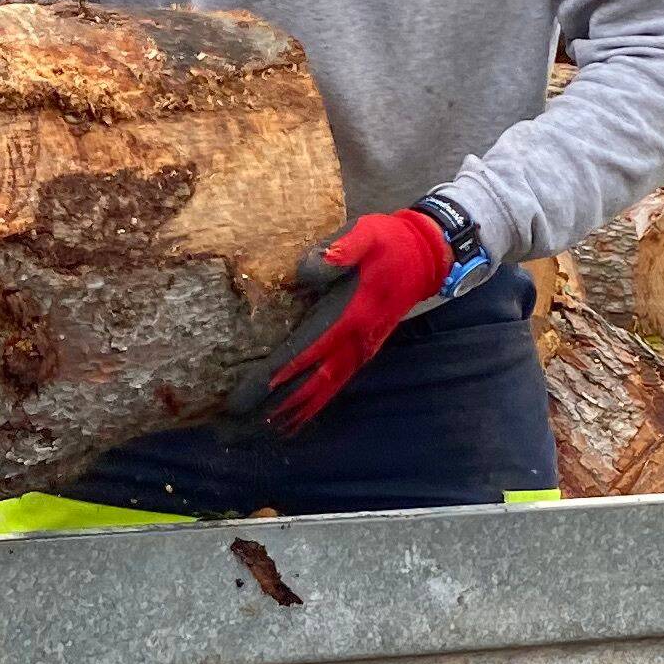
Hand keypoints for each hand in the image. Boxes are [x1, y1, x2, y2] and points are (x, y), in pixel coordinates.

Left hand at [229, 208, 451, 435]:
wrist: (426, 257)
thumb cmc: (388, 242)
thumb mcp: (365, 233)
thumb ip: (339, 250)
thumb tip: (305, 269)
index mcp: (350, 315)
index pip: (304, 351)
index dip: (275, 375)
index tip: (247, 393)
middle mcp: (355, 342)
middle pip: (309, 383)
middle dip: (274, 404)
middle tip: (237, 421)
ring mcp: (361, 351)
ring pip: (323, 392)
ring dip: (292, 412)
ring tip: (259, 430)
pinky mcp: (362, 353)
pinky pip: (335, 386)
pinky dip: (313, 405)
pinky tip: (294, 419)